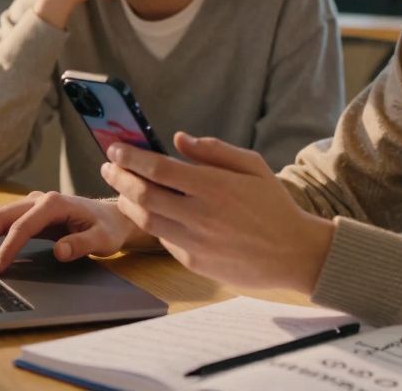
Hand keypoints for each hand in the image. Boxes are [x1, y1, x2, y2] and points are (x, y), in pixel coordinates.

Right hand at [0, 190, 146, 273]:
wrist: (110, 217)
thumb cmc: (107, 228)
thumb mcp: (102, 239)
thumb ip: (81, 244)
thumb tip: (60, 252)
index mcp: (54, 204)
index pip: (21, 226)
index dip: (5, 249)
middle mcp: (37, 199)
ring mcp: (30, 203)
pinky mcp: (26, 211)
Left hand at [100, 133, 336, 293]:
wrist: (293, 253)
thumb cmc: (273, 205)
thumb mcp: (253, 166)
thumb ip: (214, 150)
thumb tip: (177, 139)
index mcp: (214, 186)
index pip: (158, 168)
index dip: (131, 157)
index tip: (115, 149)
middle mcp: (200, 215)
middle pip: (143, 194)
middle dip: (118, 177)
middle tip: (107, 167)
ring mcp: (195, 242)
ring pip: (146, 219)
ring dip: (126, 201)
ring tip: (120, 189)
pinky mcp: (194, 263)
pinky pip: (162, 239)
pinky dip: (150, 222)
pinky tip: (147, 211)